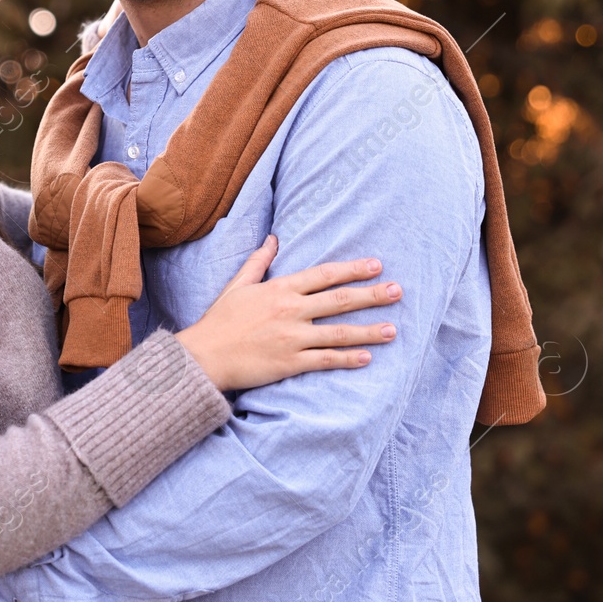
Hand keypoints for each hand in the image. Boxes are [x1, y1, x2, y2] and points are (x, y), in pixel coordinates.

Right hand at [174, 235, 400, 391]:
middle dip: (372, 295)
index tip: (376, 265)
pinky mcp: (290, 362)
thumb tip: (272, 239)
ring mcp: (291, 337)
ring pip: (338, 332)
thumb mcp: (237, 285)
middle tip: (398, 291)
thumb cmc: (219, 321)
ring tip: (392, 329)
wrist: (203, 356)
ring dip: (368, 330)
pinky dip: (347, 359)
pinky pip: (325, 360)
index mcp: (279, 289)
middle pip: (339, 300)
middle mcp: (289, 310)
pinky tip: (367, 357)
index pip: (323, 275)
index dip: (352, 269)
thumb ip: (258, 262)